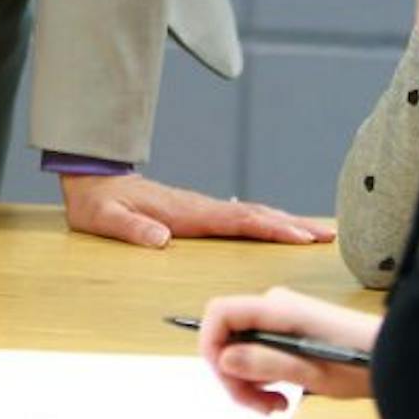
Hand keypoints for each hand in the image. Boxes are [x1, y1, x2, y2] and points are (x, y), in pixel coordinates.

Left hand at [59, 172, 334, 247]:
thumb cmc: (98, 203)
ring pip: (251, 214)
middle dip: (291, 225)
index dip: (268, 228)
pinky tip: (277, 228)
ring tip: (316, 232)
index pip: (235, 221)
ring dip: (284, 222)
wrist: (92, 179)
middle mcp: (199, 207)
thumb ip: (131, 228)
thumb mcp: (105, 219)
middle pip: (254, 215)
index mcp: (185, 212)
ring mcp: (200, 208)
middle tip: (326, 235)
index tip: (297, 236)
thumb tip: (160, 238)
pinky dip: (265, 222)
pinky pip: (239, 217)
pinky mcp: (197, 212)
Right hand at [198, 287, 379, 412]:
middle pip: (228, 334)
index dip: (211, 344)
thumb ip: (265, 362)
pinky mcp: (290, 327)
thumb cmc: (360, 361)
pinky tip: (283, 391)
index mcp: (276, 308)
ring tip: (276, 403)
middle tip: (259, 406)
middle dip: (234, 373)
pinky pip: (259, 347)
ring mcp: (282, 315)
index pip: (220, 313)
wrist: (396, 356)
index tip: (225, 378)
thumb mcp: (311, 371)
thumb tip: (224, 358)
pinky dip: (263, 372)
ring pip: (242, 345)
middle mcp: (274, 305)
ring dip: (249, 379)